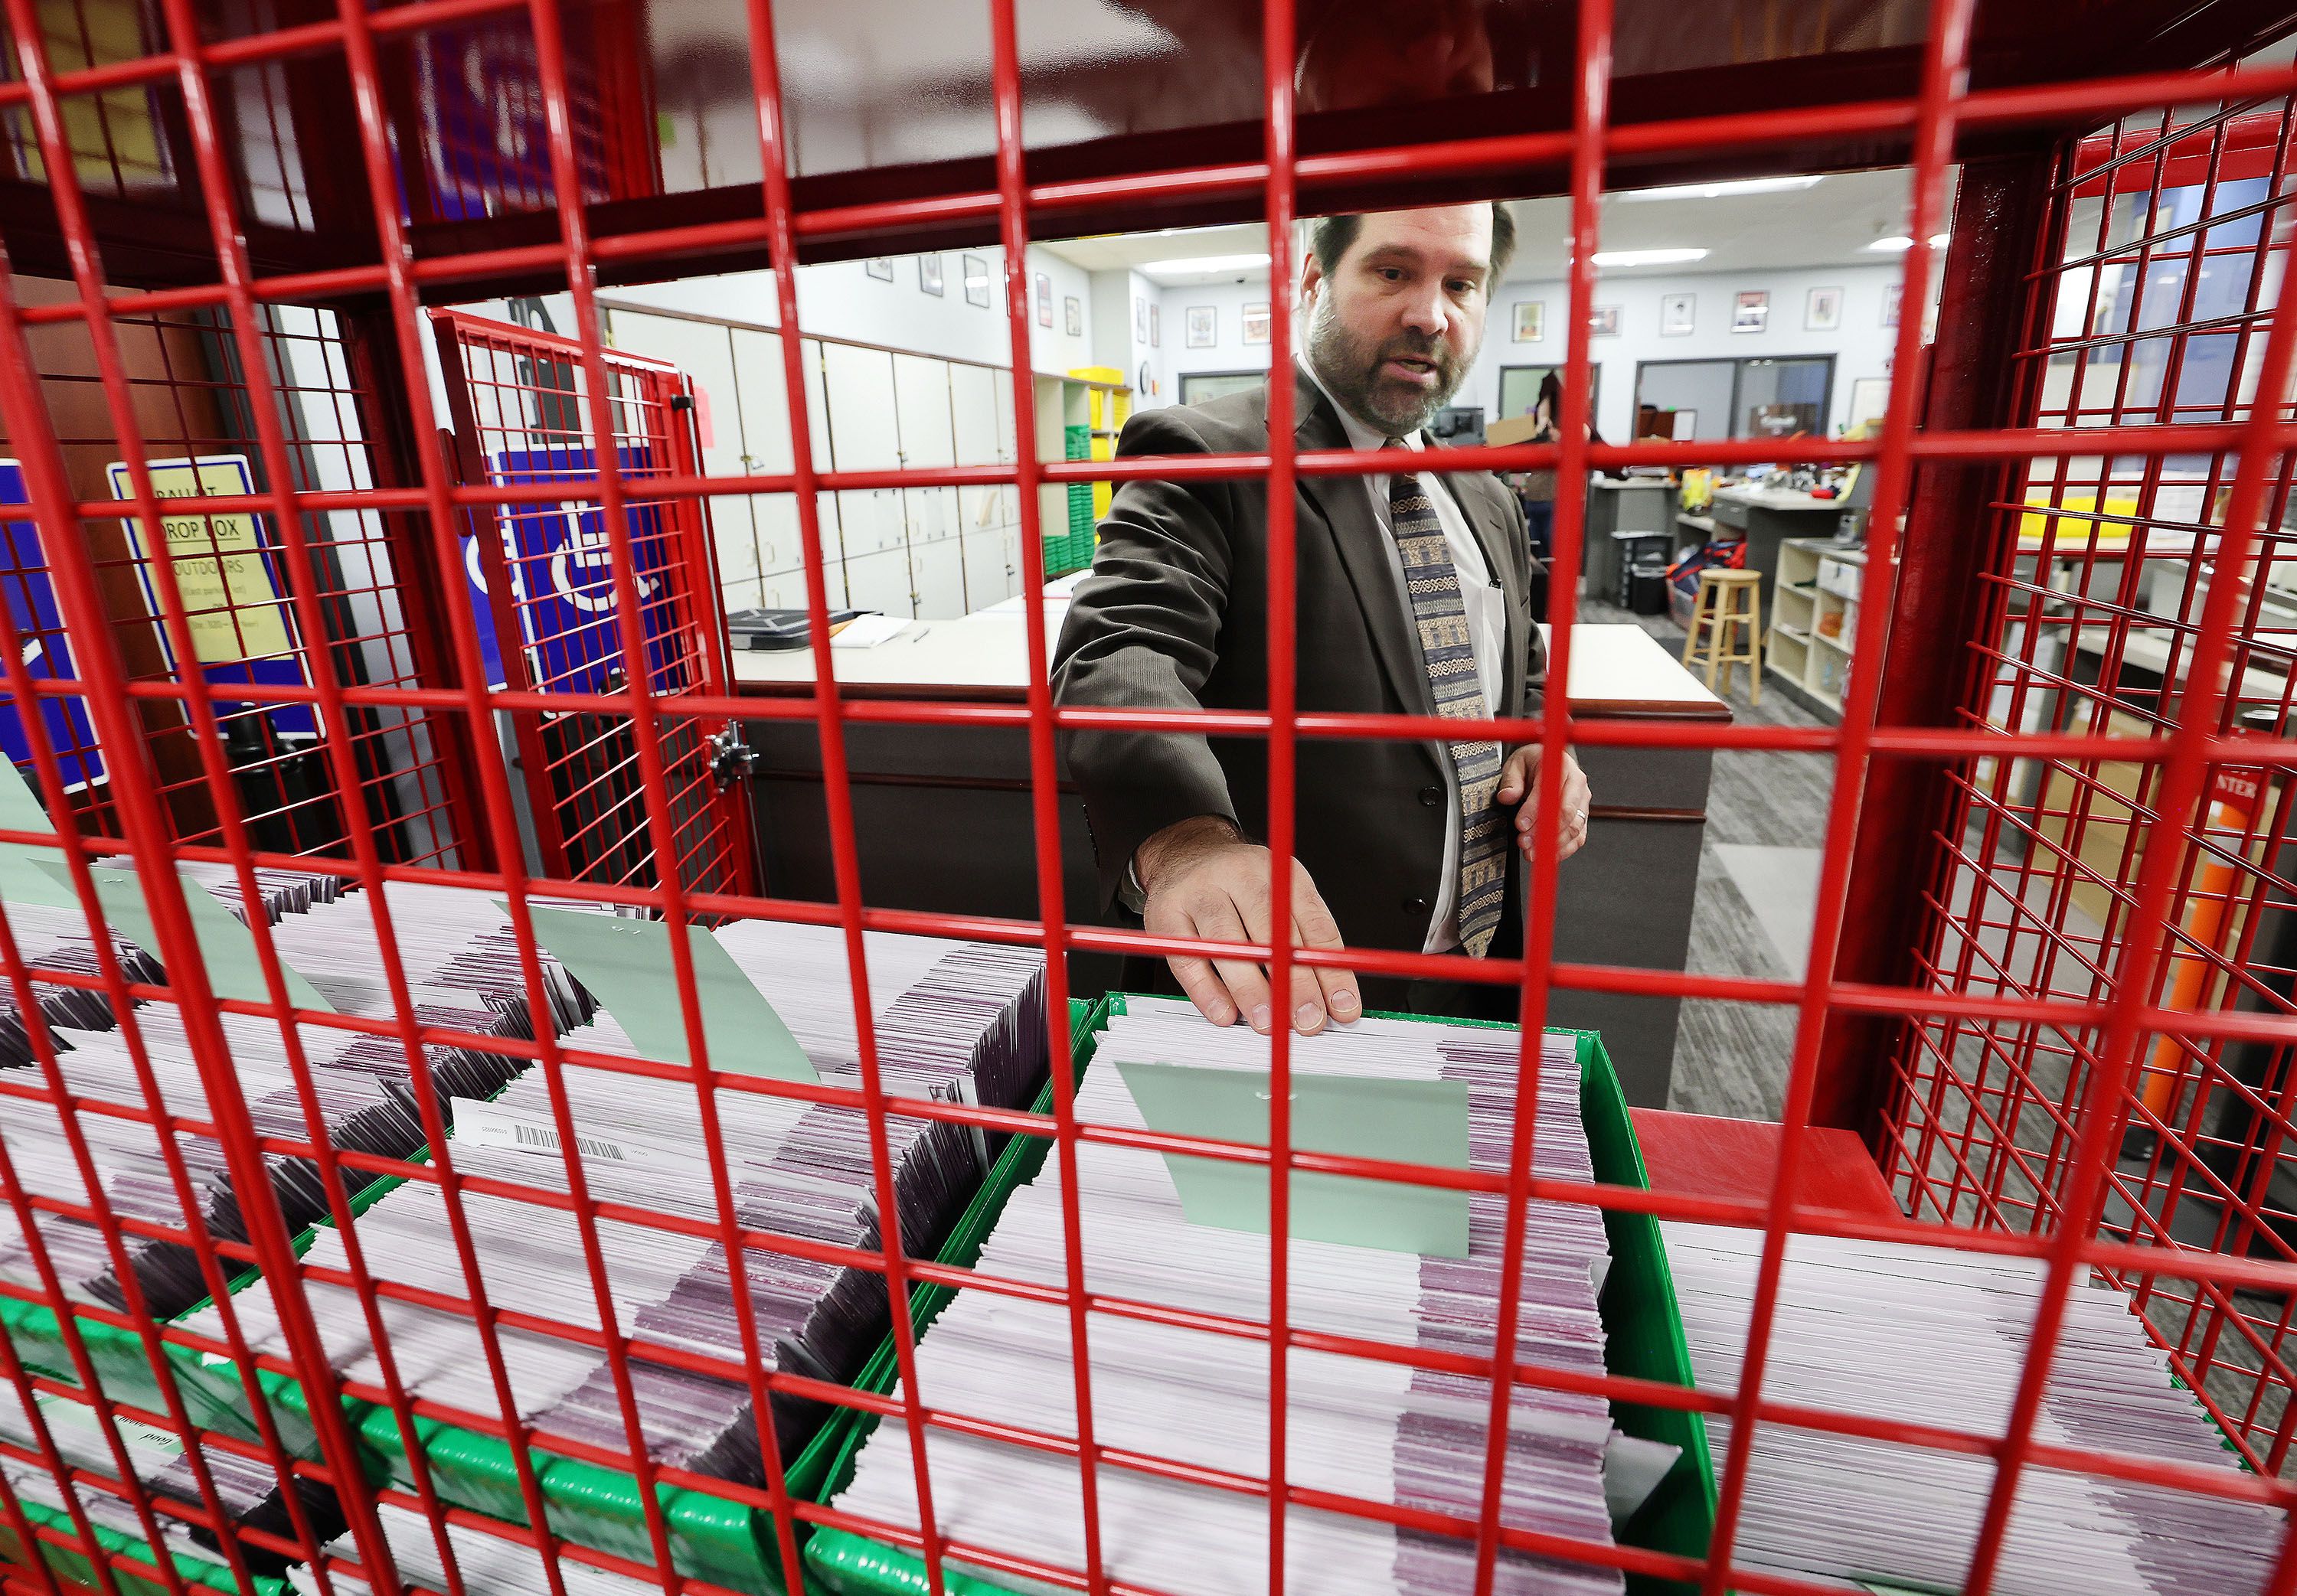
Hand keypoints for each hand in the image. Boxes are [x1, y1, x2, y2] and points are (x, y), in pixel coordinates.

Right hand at [1134, 816, 1360, 1034]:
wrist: (1185, 853)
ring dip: (1251, 990)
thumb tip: (1333, 1000)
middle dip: (1295, 983)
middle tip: (1308, 1020)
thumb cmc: (1240, 886)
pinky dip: (1207, 992)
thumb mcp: (1282, 898)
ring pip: (1229, 945)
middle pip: (1272, 932)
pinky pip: (1188, 960)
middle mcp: (1240, 875)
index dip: (1331, 970)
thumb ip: (1307, 942)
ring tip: (1268, 1022)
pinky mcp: (1166, 915)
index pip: (1314, 924)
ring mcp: (1200, 893)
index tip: (1342, 1007)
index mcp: (1280, 872)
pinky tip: (1225, 1013)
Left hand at [1496, 747, 1589, 861]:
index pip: (1550, 791)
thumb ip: (1511, 780)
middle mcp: (1577, 784)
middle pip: (1566, 813)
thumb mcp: (1516, 764)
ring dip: (1553, 844)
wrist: (1548, 763)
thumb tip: (1507, 796)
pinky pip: (1578, 837)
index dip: (1535, 811)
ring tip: (1531, 852)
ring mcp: (1582, 802)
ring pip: (1574, 828)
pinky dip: (1564, 849)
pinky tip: (1548, 855)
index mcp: (1562, 766)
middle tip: (1524, 842)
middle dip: (1544, 831)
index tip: (1520, 824)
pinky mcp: (1582, 817)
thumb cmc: (1534, 762)